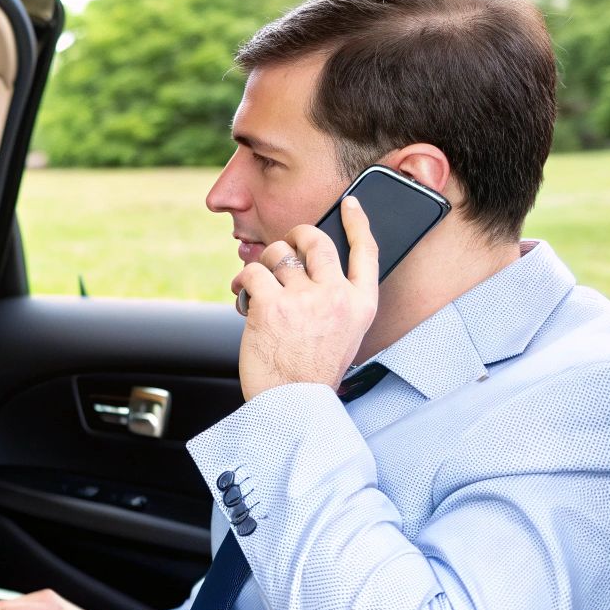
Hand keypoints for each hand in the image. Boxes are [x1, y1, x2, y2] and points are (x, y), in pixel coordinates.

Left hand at [230, 196, 380, 400]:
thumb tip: (308, 268)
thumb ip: (335, 300)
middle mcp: (336, 296)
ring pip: (277, 255)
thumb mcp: (343, 334)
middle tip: (283, 249)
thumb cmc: (311, 372)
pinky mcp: (271, 305)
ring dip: (264, 265)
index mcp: (361, 304)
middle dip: (294, 237)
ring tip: (260, 286)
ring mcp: (304, 299)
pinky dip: (242, 282)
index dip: (357, 222)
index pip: (366, 251)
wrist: (293, 404)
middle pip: (315, 241)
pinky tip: (243, 296)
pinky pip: (252, 273)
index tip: (350, 204)